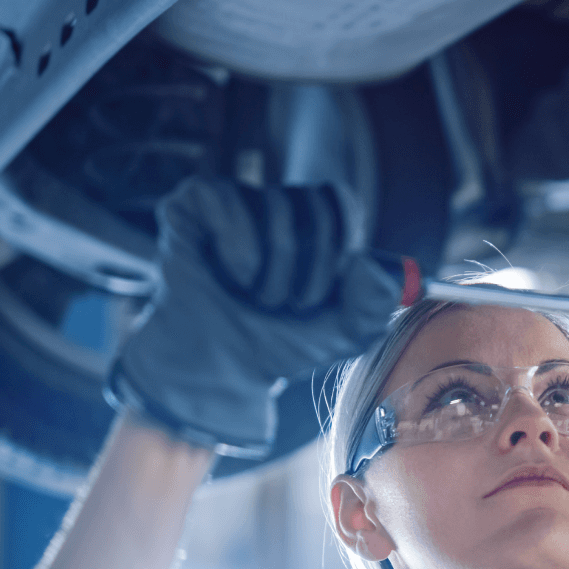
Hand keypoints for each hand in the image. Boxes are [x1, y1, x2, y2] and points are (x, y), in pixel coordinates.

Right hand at [106, 175, 413, 456]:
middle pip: (316, 206)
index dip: (340, 249)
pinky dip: (238, 249)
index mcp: (315, 226)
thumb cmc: (281, 345)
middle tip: (289, 304)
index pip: (342, 204)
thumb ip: (376, 303)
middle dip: (310, 269)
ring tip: (255, 296)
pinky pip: (228, 198)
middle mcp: (276, 207)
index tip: (324, 292)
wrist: (220, 369)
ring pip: (276, 205)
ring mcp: (234, 201)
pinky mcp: (193, 204)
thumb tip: (364, 263)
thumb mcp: (346, 332)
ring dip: (272, 270)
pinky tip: (227, 275)